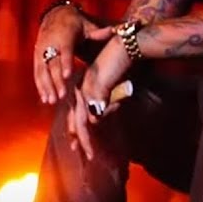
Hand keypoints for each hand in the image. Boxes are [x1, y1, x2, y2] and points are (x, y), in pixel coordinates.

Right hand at [34, 6, 112, 104]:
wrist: (55, 16)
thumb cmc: (76, 24)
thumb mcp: (87, 26)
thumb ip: (98, 33)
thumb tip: (114, 31)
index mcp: (64, 36)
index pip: (65, 51)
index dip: (66, 63)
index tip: (68, 76)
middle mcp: (50, 43)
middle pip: (53, 64)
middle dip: (56, 81)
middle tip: (62, 96)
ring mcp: (42, 50)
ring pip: (42, 70)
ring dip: (47, 87)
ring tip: (52, 101)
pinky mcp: (36, 57)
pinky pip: (37, 73)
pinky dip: (40, 86)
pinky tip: (44, 99)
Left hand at [68, 37, 131, 159]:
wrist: (126, 47)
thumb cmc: (122, 65)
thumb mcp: (113, 88)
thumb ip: (105, 102)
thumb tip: (97, 118)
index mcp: (84, 88)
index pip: (77, 113)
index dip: (76, 129)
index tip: (76, 145)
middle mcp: (81, 88)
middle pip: (76, 119)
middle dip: (79, 139)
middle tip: (81, 155)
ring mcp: (85, 88)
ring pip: (81, 120)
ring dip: (84, 138)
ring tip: (89, 153)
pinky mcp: (93, 88)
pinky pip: (91, 112)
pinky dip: (91, 126)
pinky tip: (94, 136)